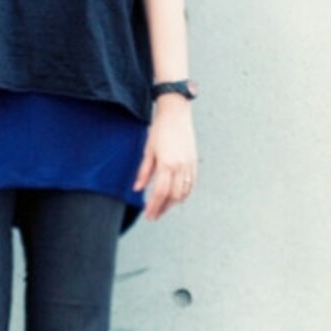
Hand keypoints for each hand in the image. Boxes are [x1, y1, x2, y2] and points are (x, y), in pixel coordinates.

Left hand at [133, 98, 196, 220]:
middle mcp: (180, 167)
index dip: (154, 206)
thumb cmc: (160, 130)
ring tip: (163, 208)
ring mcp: (189, 165)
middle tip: (154, 215)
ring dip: (173, 203)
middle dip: (163, 208)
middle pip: (172, 196)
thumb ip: (144, 171)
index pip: (160, 192)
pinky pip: (191, 184)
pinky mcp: (193, 162)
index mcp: (166, 164)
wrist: (176, 114)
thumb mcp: (148, 150)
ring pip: (183, 192)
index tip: (149, 214)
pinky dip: (185, 194)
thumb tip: (137, 188)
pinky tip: (177, 198)